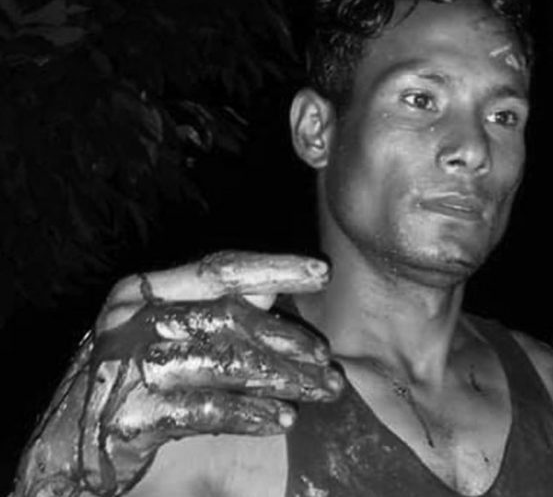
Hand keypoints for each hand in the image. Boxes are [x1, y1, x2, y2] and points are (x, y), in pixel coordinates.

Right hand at [13, 251, 342, 496]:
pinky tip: (281, 419)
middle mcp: (131, 320)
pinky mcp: (129, 415)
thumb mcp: (162, 336)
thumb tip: (272, 289)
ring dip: (283, 379)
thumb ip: (214, 310)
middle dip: (289, 340)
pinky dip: (251, 414)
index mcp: (141, 292)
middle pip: (231, 318)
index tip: (321, 271)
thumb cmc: (126, 382)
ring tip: (318, 392)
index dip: (274, 266)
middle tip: (328, 363)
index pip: (218, 269)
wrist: (62, 448)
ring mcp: (127, 367)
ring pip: (227, 362)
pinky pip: (207, 410)